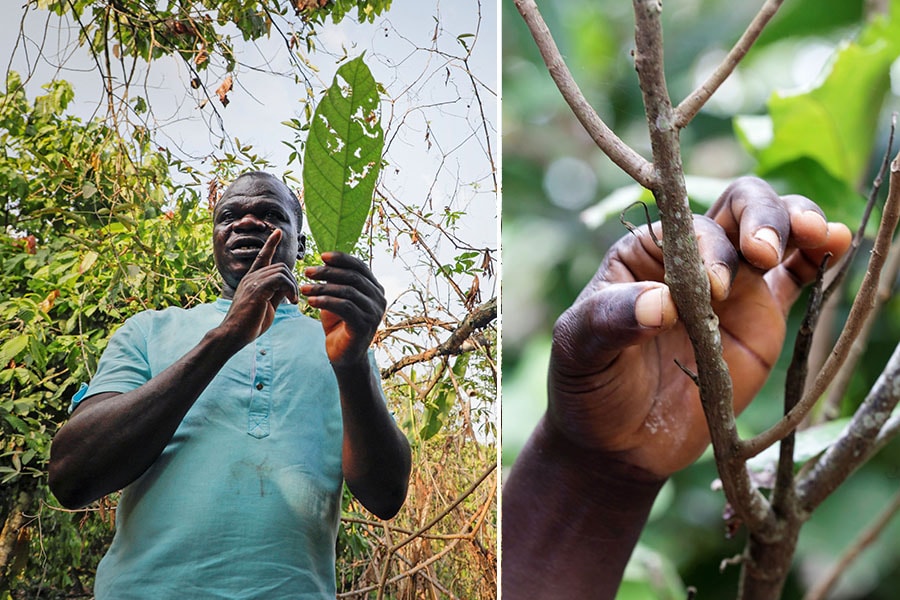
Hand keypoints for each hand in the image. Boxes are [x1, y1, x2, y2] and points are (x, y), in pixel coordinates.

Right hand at [219, 229, 299, 348]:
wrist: (233, 335)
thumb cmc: (248, 324)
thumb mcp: (266, 306)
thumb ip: (276, 294)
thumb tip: (288, 288)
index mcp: (251, 280)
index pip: (262, 256)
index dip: (270, 244)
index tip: (277, 232)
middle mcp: (251, 277)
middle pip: (280, 266)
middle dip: (293, 280)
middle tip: (294, 298)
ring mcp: (252, 282)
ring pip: (282, 271)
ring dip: (293, 286)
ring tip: (293, 301)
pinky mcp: (256, 289)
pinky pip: (280, 279)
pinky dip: (290, 289)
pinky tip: (292, 301)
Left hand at [302, 252, 385, 367]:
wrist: (343, 356)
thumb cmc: (339, 325)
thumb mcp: (336, 298)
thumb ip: (335, 282)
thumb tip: (324, 260)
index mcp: (375, 289)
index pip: (360, 267)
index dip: (341, 259)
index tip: (322, 256)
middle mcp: (379, 299)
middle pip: (353, 277)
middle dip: (327, 272)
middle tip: (307, 271)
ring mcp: (374, 313)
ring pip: (347, 291)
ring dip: (322, 288)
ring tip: (303, 288)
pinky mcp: (364, 325)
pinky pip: (344, 307)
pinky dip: (325, 302)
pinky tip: (310, 301)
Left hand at [548, 177, 852, 477]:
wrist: (617, 443)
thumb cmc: (589, 386)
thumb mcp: (580, 348)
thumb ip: (612, 320)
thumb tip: (661, 303)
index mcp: (644, 253)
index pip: (685, 227)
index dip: (706, 246)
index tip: (711, 291)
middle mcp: (691, 261)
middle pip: (737, 210)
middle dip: (760, 218)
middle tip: (763, 253)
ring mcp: (731, 289)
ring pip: (773, 233)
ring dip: (797, 223)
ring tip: (820, 234)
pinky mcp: (759, 322)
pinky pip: (796, 279)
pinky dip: (817, 259)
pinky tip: (838, 244)